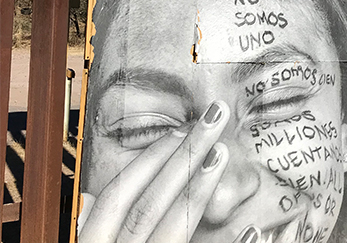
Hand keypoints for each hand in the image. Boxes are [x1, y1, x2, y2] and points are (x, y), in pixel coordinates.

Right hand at [78, 101, 259, 241]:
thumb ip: (90, 230)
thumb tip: (88, 197)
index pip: (117, 197)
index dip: (148, 161)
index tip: (179, 130)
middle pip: (149, 204)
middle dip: (183, 156)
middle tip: (215, 119)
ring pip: (171, 230)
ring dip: (199, 189)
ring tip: (223, 153)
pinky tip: (253, 230)